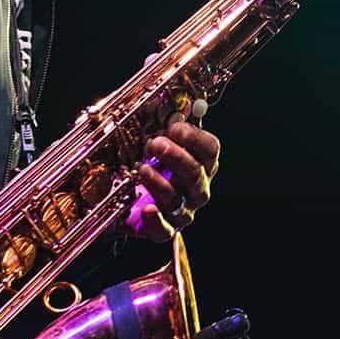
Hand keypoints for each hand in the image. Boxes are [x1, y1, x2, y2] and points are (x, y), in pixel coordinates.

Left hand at [125, 114, 219, 240]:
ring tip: (142, 169)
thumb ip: (168, 126)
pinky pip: (164, 230)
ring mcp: (183, 211)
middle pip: (195, 173)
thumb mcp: (158, 140)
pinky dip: (156, 220)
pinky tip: (147, 209)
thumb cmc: (150, 165)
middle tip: (156, 144)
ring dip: (160, 183)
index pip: (210, 149)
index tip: (174, 126)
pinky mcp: (165, 229)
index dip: (194, 137)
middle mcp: (197, 188)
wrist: (130, 200)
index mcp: (201, 163)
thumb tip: (180, 108)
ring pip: (178, 200)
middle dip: (176, 157)